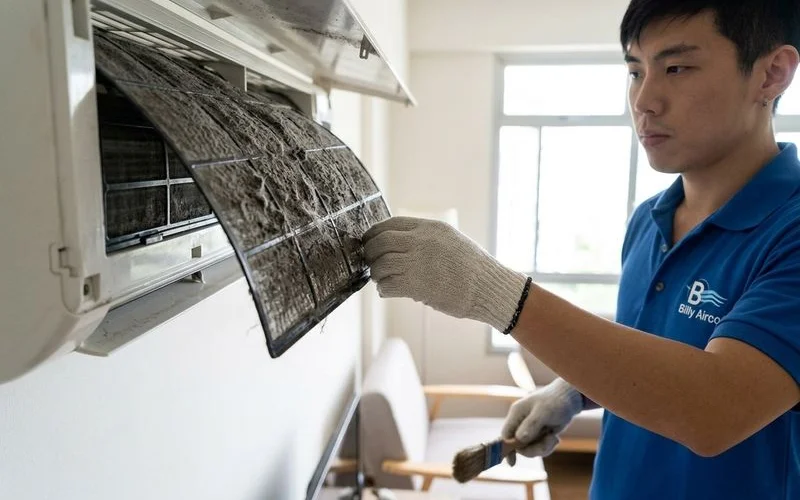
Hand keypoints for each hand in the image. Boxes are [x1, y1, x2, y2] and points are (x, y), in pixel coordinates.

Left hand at [362, 216, 528, 331]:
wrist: (489, 288)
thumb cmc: (473, 268)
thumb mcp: (451, 240)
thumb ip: (426, 239)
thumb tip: (398, 245)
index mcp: (430, 227)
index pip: (390, 224)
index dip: (374, 233)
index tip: (369, 241)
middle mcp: (422, 241)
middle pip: (381, 241)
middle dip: (370, 252)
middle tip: (370, 262)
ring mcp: (418, 262)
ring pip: (381, 264)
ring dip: (376, 273)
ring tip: (381, 279)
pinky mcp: (417, 285)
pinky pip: (387, 285)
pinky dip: (383, 289)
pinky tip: (388, 291)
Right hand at [502, 378, 583, 463]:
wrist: (570, 400)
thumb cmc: (555, 401)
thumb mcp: (544, 411)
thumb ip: (531, 425)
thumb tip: (519, 439)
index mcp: (516, 414)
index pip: (505, 435)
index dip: (506, 449)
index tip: (512, 462)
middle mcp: (520, 423)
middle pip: (518, 446)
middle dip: (533, 448)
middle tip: (548, 441)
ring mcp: (529, 430)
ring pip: (529, 449)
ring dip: (543, 447)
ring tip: (554, 438)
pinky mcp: (538, 436)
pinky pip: (539, 449)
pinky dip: (548, 446)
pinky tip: (555, 437)